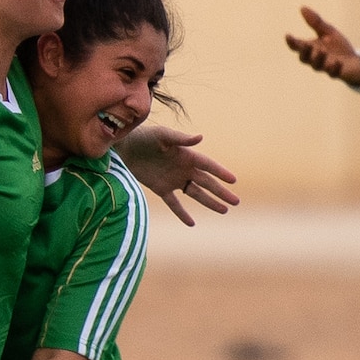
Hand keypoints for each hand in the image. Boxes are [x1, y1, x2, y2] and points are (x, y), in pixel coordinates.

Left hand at [120, 125, 240, 226]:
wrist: (124, 147)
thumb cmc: (144, 137)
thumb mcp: (162, 135)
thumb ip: (181, 139)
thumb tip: (200, 137)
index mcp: (186, 155)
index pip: (208, 165)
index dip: (220, 172)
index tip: (233, 180)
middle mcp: (183, 168)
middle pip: (206, 183)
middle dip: (221, 192)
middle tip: (236, 201)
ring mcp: (173, 180)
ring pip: (195, 194)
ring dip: (209, 202)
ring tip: (224, 210)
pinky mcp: (160, 189)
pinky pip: (174, 203)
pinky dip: (182, 213)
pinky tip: (191, 223)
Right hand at [284, 6, 359, 85]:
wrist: (355, 63)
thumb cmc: (338, 47)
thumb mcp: (328, 32)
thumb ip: (316, 22)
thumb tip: (302, 7)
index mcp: (311, 49)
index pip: (297, 46)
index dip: (291, 42)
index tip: (288, 35)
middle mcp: (315, 59)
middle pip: (304, 59)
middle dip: (304, 52)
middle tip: (306, 45)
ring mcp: (325, 67)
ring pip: (317, 66)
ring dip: (318, 59)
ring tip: (322, 51)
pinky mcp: (337, 73)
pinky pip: (333, 73)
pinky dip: (334, 68)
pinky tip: (336, 62)